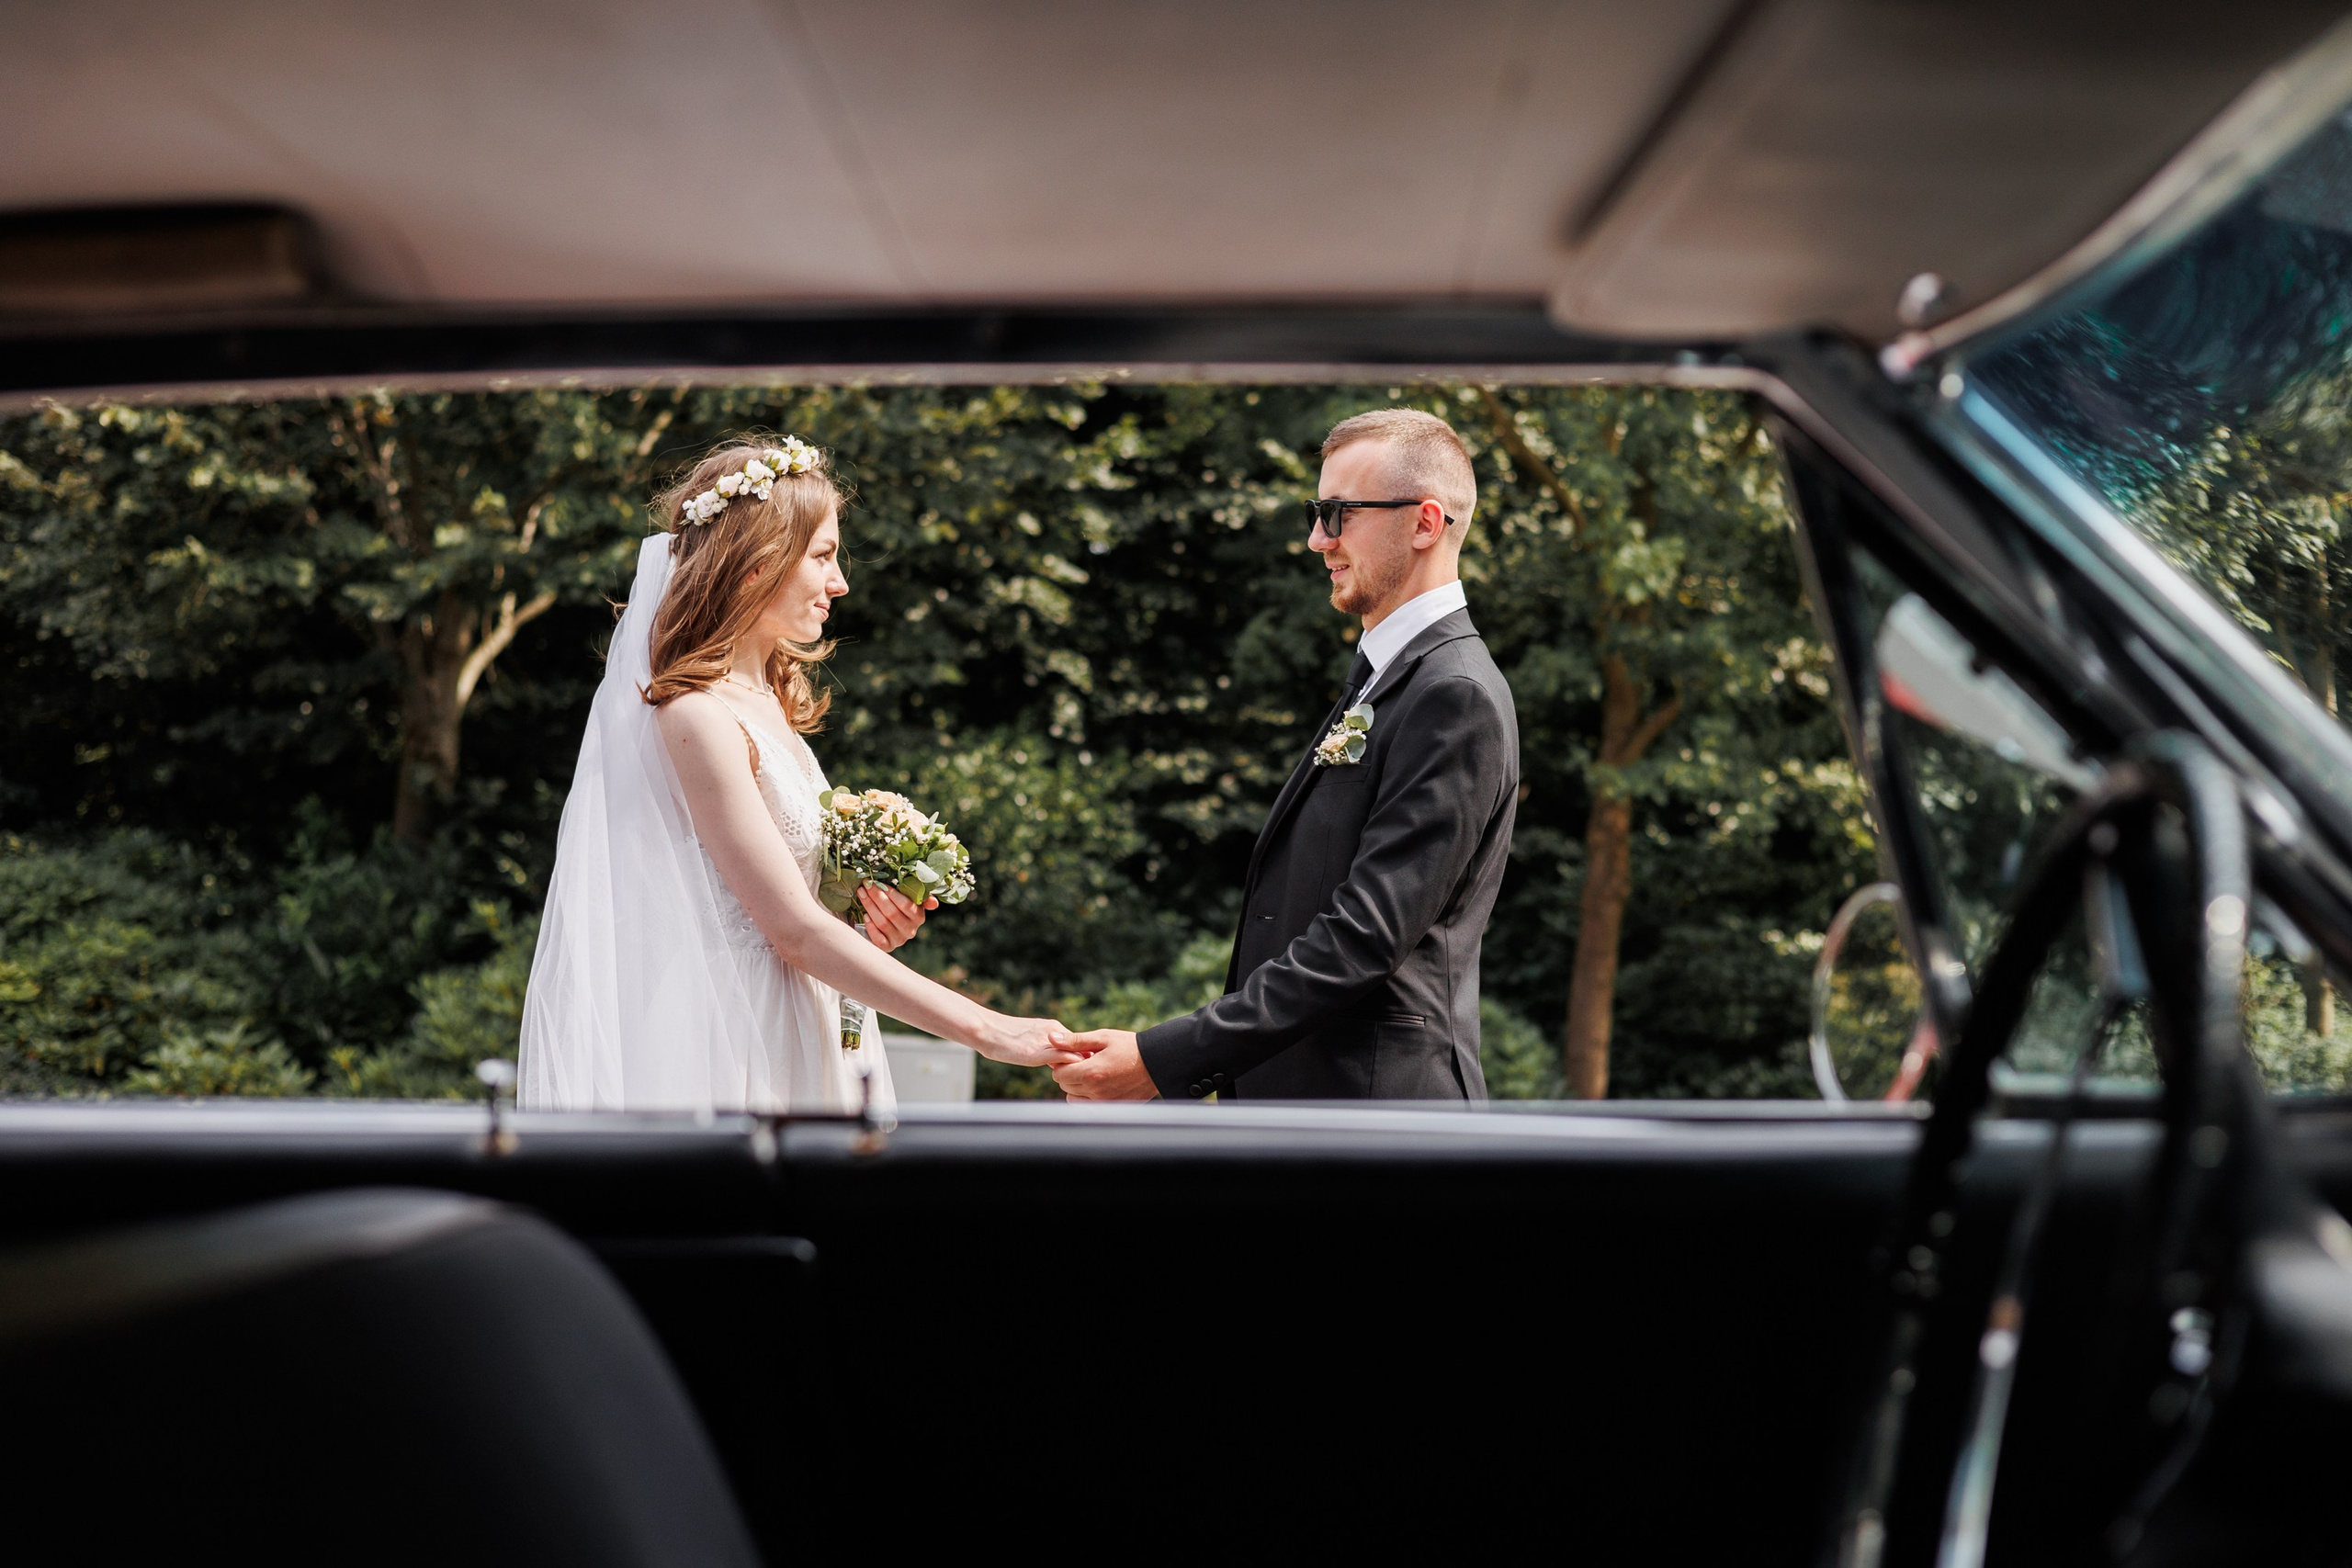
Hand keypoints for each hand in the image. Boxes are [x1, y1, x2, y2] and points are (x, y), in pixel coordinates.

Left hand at [857, 883, 935, 951]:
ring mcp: (899, 940)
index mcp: (919, 917)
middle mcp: (911, 930)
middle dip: (877, 897)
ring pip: (883, 923)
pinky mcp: (887, 947)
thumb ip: (920, 896)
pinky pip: (878, 939)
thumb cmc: (897, 906)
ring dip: (870, 907)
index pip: (906, 905)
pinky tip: (865, 915)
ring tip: (862, 894)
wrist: (887, 925)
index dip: (892, 894)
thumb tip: (934, 904)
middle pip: (892, 913)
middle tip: (866, 885)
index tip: (879, 882)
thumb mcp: (909, 898)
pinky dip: (871, 926)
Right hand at [972, 1014, 1086, 1067]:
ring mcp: (1045, 1041)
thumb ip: (1047, 1047)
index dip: (1086, 1055)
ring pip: (1074, 1052)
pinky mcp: (1036, 1053)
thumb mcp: (1031, 1038)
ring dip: (1084, 1065)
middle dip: (1089, 1061)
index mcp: (1053, 1027)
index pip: (1079, 1041)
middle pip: (1081, 1047)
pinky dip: (1071, 1066)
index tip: (1093, 1066)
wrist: (985, 1029)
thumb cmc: (1004, 1037)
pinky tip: (1075, 1077)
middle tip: (1097, 1075)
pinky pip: (1061, 1058)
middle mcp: (1053, 1031)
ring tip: (1090, 1078)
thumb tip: (1060, 1060)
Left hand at [1050, 1029, 1160, 1100]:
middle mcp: (1095, 1092)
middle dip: (1070, 1073)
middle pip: (1065, 1086)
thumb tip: (1051, 1039)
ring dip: (1077, 1087)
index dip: (1063, 1063)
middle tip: (1086, 1062)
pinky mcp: (1113, 1107)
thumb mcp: (1102, 1038)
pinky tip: (1100, 1083)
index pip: (1059, 1074)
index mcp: (1091, 1072)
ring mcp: (1104, 1102)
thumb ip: (1075, 1041)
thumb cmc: (1129, 1046)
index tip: (1075, 1056)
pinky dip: (1088, 1096)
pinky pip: (1088, 1106)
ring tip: (1093, 1073)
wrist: (1157, 1062)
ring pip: (1074, 1098)